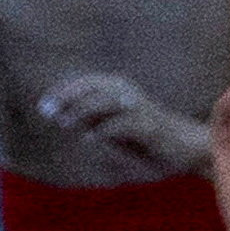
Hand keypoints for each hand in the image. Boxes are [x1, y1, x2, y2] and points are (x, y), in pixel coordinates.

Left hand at [40, 71, 210, 175]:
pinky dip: (106, 130)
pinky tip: (90, 139)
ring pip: (110, 100)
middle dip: (69, 96)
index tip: (43, 104)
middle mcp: (131, 95)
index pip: (90, 82)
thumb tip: (60, 116)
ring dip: (84, 110)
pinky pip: (126, 124)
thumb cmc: (144, 138)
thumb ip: (92, 118)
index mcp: (122, 91)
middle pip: (97, 85)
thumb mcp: (113, 126)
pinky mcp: (152, 127)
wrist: (185, 148)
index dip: (65, 90)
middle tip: (48, 111)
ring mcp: (142, 110)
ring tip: (64, 124)